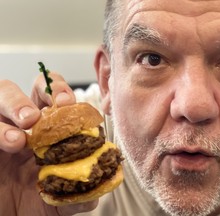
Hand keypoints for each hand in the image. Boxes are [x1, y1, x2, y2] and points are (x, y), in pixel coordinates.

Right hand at [0, 73, 97, 214]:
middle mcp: (27, 125)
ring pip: (4, 93)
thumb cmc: (26, 203)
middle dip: (48, 88)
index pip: (60, 100)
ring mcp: (3, 128)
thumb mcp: (54, 203)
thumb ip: (74, 197)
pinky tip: (10, 143)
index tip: (73, 104)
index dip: (67, 95)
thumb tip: (94, 197)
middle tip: (58, 105)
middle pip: (36, 87)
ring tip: (26, 130)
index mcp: (50, 132)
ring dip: (17, 104)